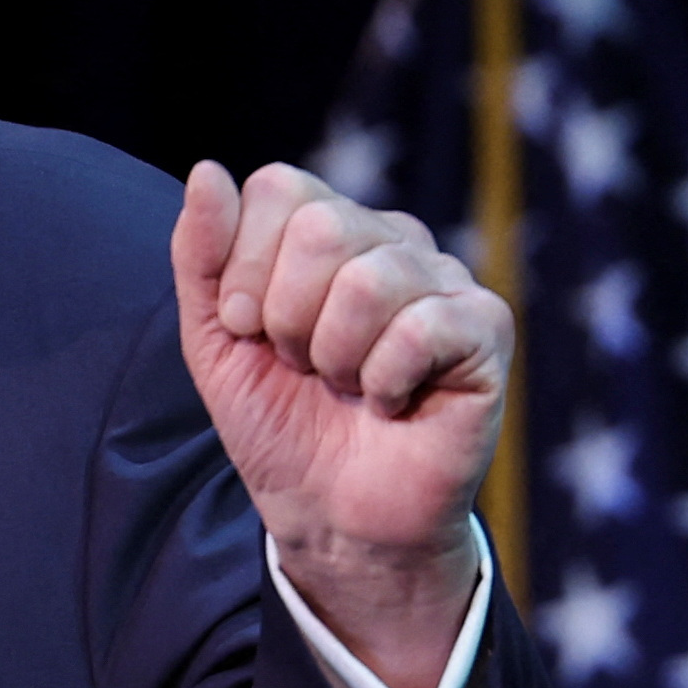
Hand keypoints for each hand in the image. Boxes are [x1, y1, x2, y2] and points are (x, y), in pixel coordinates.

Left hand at [170, 161, 509, 687]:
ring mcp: (444, 280)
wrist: (330, 516)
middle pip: (320, 226)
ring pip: (368, 278)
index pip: (278, 187)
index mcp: (328, 228)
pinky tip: (392, 403)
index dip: (244, 267)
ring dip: (335, 355)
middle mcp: (391, 239)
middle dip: (286, 316)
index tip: (248, 329)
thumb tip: (206, 171)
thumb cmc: (279, 422)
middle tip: (303, 365)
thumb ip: (201, 253)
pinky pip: (422, 327)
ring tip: (346, 385)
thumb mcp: (215, 337)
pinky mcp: (486, 330)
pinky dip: (385, 380)